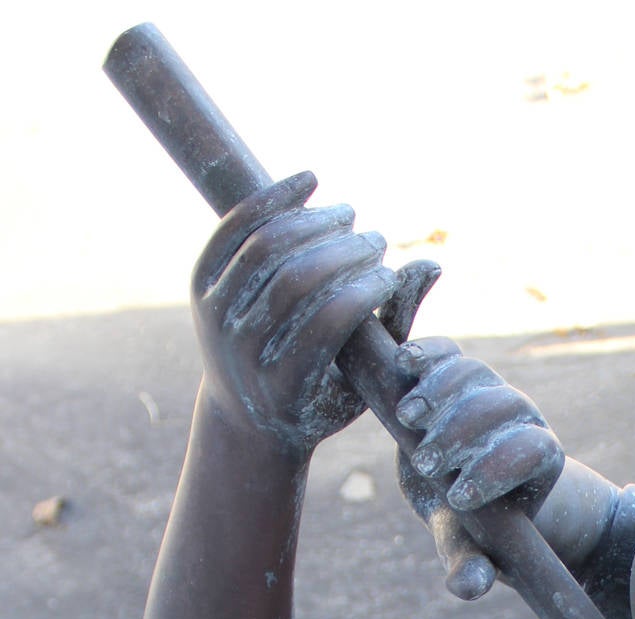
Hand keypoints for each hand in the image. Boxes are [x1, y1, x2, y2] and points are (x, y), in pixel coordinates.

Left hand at [191, 172, 438, 457]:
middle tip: (376, 241)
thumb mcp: (362, 385)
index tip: (389, 274)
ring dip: (313, 223)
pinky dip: (274, 199)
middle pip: (294, 281)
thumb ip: (396, 327)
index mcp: (282, 387)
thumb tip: (431, 264)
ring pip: (265, 249)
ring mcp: (214, 316)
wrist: (245, 417)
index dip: (362, 293)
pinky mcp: (200, 286)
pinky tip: (311, 182)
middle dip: (342, 254)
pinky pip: (235, 229)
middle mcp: (240, 351)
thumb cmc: (321, 401)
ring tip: (349, 216)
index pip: (326, 325)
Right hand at [394, 340, 564, 598]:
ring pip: (474, 375)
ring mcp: (489, 388)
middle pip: (502, 407)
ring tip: (407, 420)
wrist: (458, 486)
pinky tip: (401, 364)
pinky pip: (447, 352)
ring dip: (440, 392)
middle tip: (426, 464)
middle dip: (463, 434)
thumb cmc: (473, 525)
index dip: (499, 468)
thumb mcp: (473, 548)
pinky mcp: (456, 371)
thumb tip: (468, 587)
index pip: (532, 451)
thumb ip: (472, 565)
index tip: (460, 498)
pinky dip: (425, 354)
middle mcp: (521, 418)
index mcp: (538, 460)